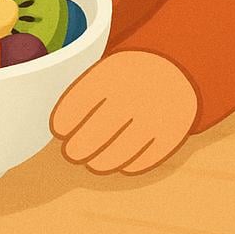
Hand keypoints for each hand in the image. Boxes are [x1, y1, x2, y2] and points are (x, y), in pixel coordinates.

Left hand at [50, 50, 197, 174]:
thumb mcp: (109, 71)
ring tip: (92, 162)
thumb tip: (58, 126)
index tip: (59, 131)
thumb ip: (86, 92)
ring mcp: (154, 115)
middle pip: (99, 130)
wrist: (176, 69)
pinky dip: (130, 164)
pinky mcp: (171, 134)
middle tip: (71, 152)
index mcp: (114, 73)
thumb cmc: (130, 75)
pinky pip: (146, 157)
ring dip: (102, 160)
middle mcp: (134, 94)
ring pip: (121, 149)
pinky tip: (120, 164)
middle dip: (80, 145)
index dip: (66, 119)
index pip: (82, 100)